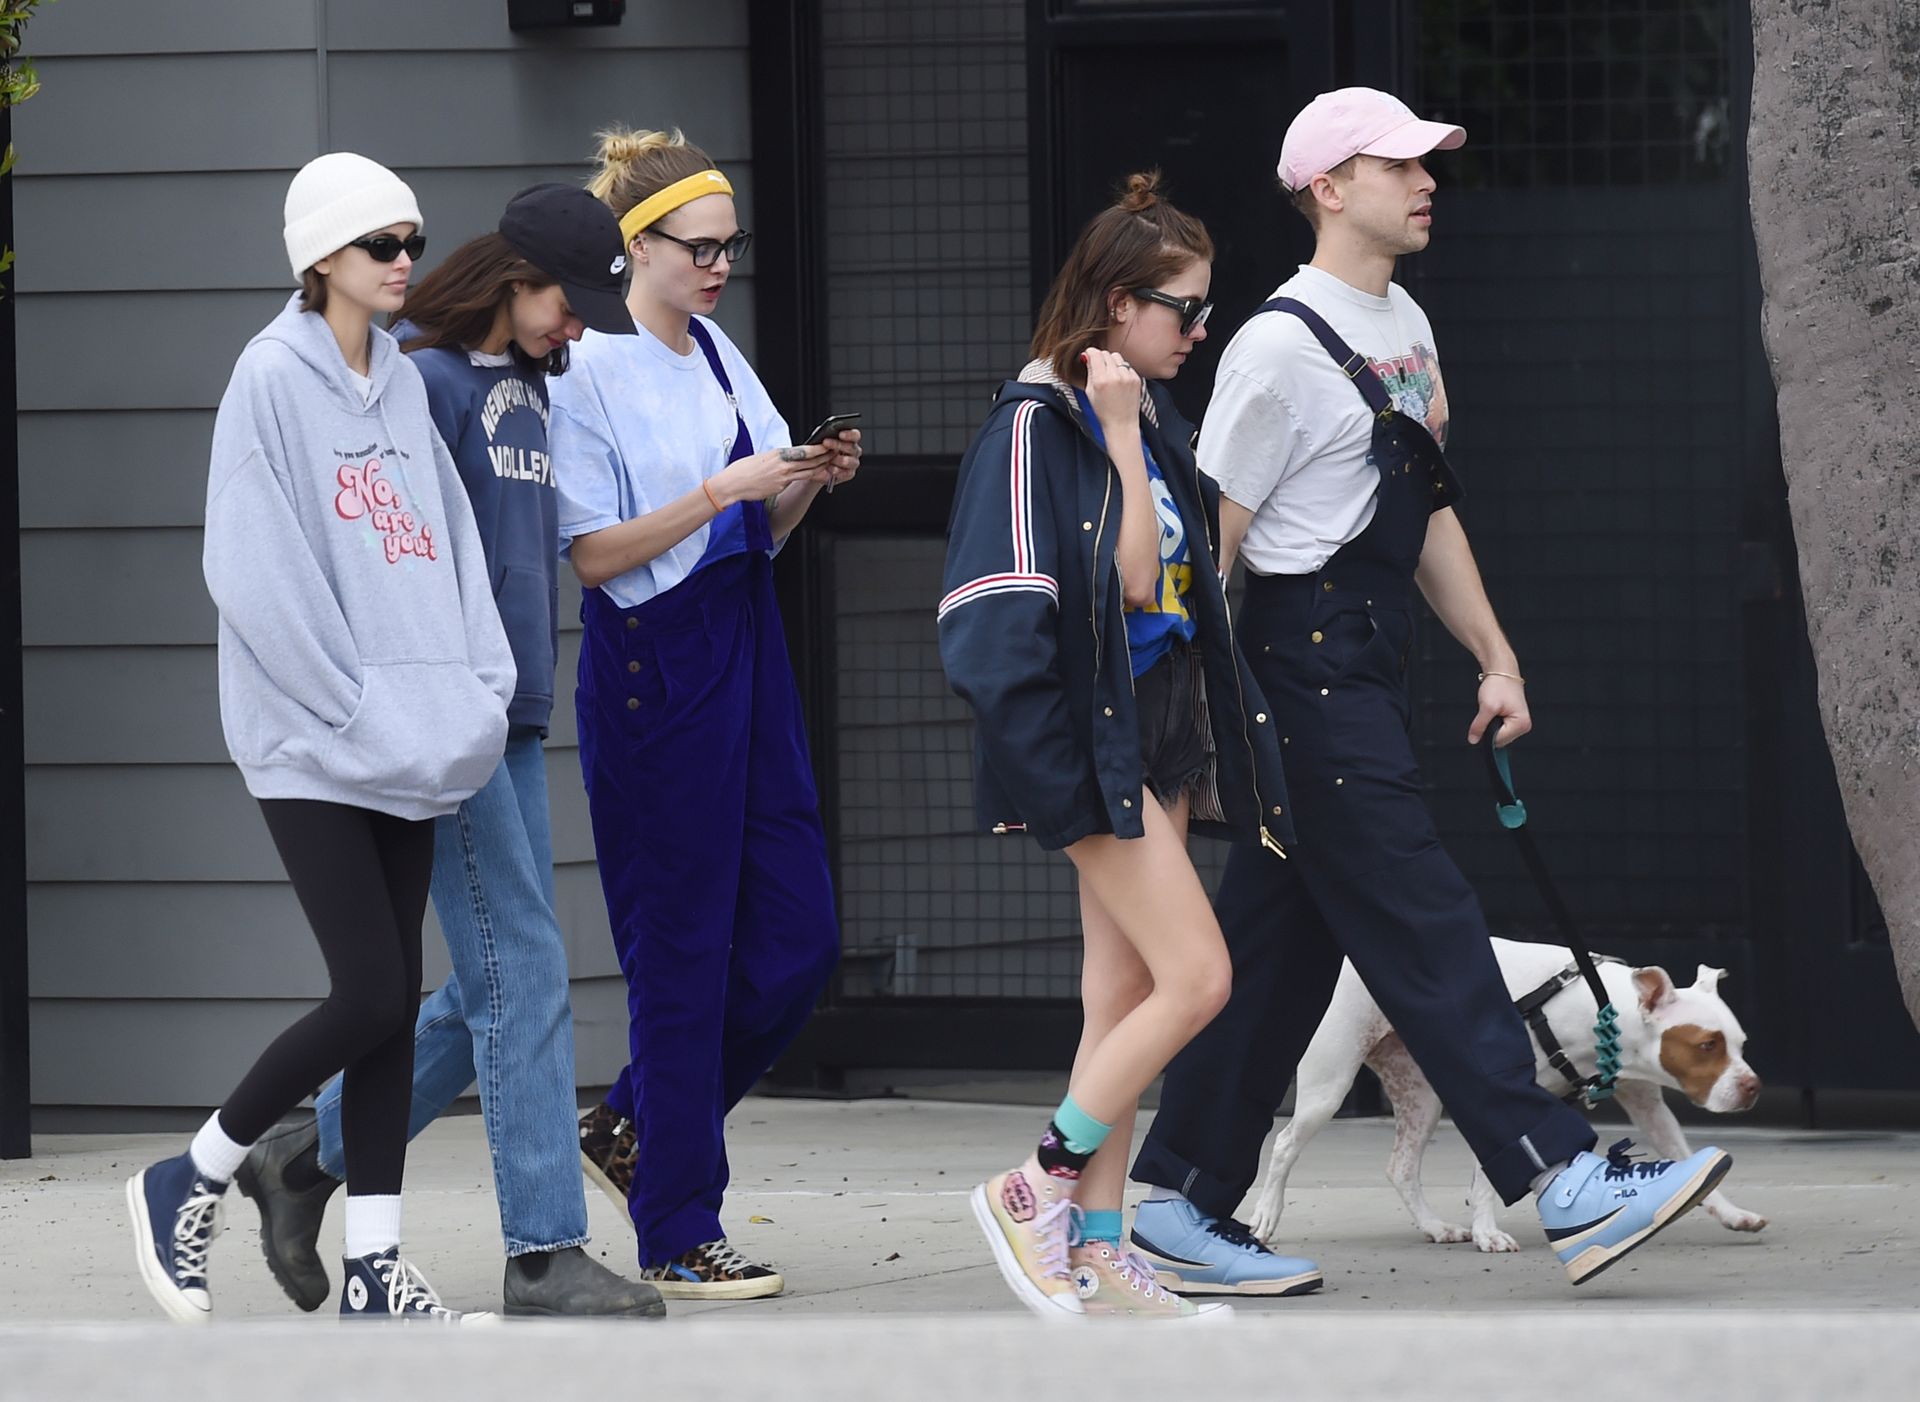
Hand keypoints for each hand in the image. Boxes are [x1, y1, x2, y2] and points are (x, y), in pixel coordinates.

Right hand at [712, 445, 826, 506]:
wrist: (733, 483)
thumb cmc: (744, 470)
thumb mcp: (763, 457)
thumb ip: (778, 458)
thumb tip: (789, 457)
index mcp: (779, 453)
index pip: (805, 450)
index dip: (819, 448)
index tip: (828, 445)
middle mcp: (783, 464)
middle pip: (810, 460)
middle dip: (826, 457)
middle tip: (836, 453)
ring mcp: (783, 476)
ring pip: (809, 471)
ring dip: (822, 467)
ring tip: (832, 464)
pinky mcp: (781, 486)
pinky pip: (799, 480)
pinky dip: (811, 477)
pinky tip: (820, 475)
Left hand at [818, 428, 861, 489]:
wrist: (813, 467)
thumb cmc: (819, 450)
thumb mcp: (820, 439)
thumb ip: (824, 434)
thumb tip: (822, 431)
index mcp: (850, 439)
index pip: (855, 435)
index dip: (849, 434)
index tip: (840, 434)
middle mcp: (853, 451)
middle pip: (852, 447)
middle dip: (839, 445)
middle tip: (826, 443)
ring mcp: (853, 463)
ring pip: (852, 461)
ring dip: (840, 460)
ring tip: (829, 459)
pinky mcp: (849, 473)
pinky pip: (848, 473)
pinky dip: (839, 471)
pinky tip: (830, 469)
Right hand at [1080, 347, 1141, 429]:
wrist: (1122, 424)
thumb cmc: (1103, 412)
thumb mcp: (1089, 392)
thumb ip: (1089, 372)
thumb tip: (1087, 357)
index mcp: (1101, 380)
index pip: (1095, 354)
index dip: (1090, 352)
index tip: (1088, 354)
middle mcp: (1115, 376)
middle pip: (1106, 354)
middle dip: (1100, 358)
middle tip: (1098, 367)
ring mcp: (1128, 377)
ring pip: (1117, 357)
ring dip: (1111, 362)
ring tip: (1109, 374)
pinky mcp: (1136, 379)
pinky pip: (1126, 366)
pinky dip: (1121, 370)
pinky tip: (1119, 381)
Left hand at [1468, 674, 1529, 747]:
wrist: (1502, 672)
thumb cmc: (1498, 685)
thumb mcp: (1486, 707)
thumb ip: (1479, 726)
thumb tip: (1473, 740)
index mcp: (1521, 724)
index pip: (1498, 741)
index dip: (1486, 733)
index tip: (1484, 720)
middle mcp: (1524, 726)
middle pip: (1499, 740)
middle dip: (1490, 729)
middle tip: (1489, 713)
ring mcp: (1520, 724)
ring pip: (1499, 735)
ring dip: (1491, 726)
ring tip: (1493, 711)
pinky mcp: (1515, 721)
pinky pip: (1500, 729)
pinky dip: (1494, 723)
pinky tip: (1495, 712)